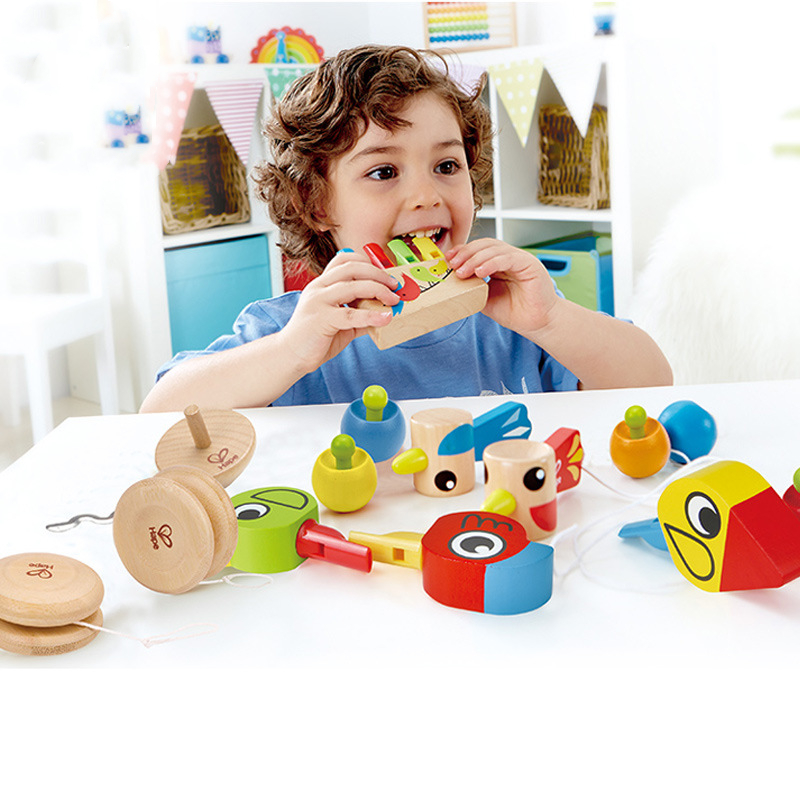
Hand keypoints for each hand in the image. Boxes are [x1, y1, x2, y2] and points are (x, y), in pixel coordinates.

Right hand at [278, 249, 399, 372]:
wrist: (291, 355)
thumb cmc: (314, 338)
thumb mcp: (340, 322)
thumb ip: (359, 315)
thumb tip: (384, 314)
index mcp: (322, 284)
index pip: (344, 260)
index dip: (366, 261)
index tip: (384, 273)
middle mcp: (318, 288)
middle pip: (352, 268)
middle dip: (378, 274)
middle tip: (395, 286)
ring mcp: (318, 302)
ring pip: (353, 287)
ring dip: (378, 290)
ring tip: (394, 300)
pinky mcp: (321, 319)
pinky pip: (351, 314)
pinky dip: (371, 315)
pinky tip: (385, 318)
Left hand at [446, 238, 558, 336]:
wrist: (536, 323)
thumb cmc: (514, 312)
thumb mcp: (485, 298)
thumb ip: (472, 287)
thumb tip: (453, 281)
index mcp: (498, 263)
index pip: (478, 249)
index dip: (463, 251)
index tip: (448, 259)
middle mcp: (509, 258)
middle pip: (484, 245)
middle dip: (466, 253)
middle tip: (453, 264)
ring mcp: (519, 259)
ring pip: (494, 250)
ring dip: (475, 259)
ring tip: (463, 271)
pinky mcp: (529, 264)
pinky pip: (507, 258)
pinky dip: (492, 263)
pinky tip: (480, 272)